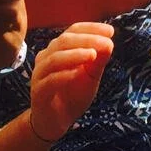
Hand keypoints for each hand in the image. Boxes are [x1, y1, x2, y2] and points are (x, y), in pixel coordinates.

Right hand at [28, 22, 113, 141]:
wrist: (56, 121)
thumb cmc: (72, 95)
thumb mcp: (90, 77)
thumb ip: (97, 62)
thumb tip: (109, 42)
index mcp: (58, 50)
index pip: (72, 32)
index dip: (90, 29)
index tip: (111, 31)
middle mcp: (46, 58)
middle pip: (63, 42)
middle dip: (86, 40)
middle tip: (106, 43)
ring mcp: (40, 74)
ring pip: (54, 59)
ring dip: (75, 55)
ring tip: (93, 55)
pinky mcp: (39, 91)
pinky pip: (50, 80)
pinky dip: (64, 75)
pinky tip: (78, 73)